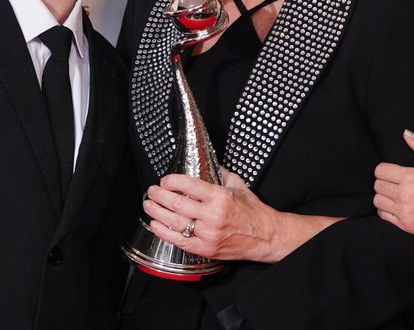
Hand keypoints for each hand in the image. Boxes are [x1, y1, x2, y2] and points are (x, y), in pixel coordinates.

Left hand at [143, 169, 281, 262]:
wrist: (265, 236)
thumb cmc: (253, 212)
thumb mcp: (239, 186)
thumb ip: (221, 174)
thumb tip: (207, 164)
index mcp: (221, 197)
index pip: (189, 185)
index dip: (172, 181)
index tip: (165, 180)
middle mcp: (213, 215)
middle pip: (178, 203)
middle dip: (160, 196)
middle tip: (152, 191)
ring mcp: (209, 234)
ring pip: (175, 222)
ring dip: (157, 213)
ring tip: (148, 205)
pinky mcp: (206, 249)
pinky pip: (180, 241)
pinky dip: (164, 232)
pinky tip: (156, 225)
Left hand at [373, 130, 413, 238]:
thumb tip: (406, 133)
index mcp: (410, 177)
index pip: (380, 171)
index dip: (384, 170)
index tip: (391, 173)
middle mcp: (404, 194)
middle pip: (377, 185)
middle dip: (384, 182)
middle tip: (394, 184)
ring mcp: (404, 211)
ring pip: (377, 200)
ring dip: (383, 197)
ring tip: (393, 195)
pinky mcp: (405, 225)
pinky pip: (383, 216)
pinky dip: (386, 211)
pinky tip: (396, 207)